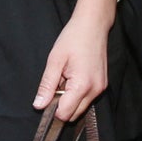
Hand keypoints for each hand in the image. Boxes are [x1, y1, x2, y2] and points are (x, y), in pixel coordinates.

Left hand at [34, 0, 116, 123]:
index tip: (47, 95)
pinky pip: (87, 99)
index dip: (52, 109)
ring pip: (80, 108)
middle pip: (73, 115)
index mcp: (82, 85)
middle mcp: (95, 90)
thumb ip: (47, 85)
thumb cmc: (73, 38)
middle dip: (61, 106)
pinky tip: (73, 78)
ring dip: (69, 100)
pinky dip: (77, 94)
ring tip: (65, 79)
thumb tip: (39, 105)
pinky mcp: (102, 85)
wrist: (93, 25)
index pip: (64, 114)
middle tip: (56, 84)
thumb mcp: (54, 60)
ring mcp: (100, 88)